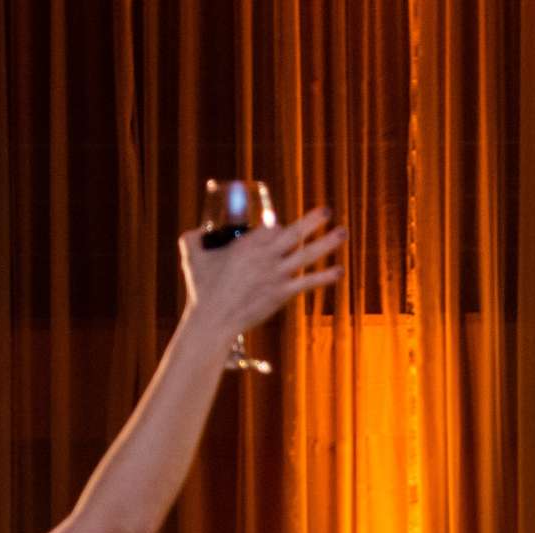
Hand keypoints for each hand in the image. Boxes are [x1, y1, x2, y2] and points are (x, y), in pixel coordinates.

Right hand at [179, 208, 345, 340]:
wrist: (214, 319)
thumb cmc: (201, 288)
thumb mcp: (192, 256)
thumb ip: (193, 238)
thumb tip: (194, 232)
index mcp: (248, 243)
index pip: (272, 227)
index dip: (278, 226)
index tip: (280, 228)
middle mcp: (266, 256)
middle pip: (294, 233)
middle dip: (313, 220)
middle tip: (328, 211)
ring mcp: (277, 275)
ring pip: (306, 255)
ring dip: (326, 243)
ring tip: (342, 233)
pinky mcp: (282, 294)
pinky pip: (307, 283)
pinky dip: (324, 277)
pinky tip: (339, 271)